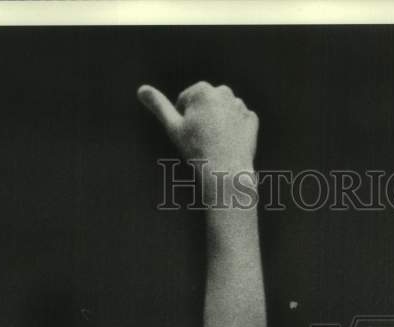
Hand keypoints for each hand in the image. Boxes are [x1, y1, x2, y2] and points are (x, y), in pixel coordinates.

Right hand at [138, 81, 257, 174]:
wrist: (227, 171)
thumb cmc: (197, 150)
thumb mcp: (173, 126)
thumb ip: (158, 105)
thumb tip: (141, 89)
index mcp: (203, 90)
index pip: (186, 100)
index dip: (184, 118)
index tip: (189, 134)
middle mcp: (224, 92)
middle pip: (206, 103)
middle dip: (202, 117)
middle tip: (202, 139)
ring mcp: (240, 106)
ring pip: (223, 111)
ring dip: (219, 122)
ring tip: (216, 142)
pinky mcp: (252, 120)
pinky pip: (239, 121)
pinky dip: (234, 129)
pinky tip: (230, 143)